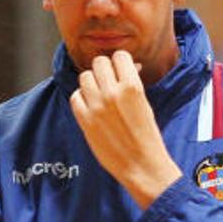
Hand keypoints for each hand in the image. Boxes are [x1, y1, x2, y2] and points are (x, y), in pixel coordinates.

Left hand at [70, 51, 181, 209]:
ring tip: (99, 91)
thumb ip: (132, 84)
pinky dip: (81, 97)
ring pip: (84, 76)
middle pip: (99, 63)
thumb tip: (128, 67)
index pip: (119, 56)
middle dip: (105, 69)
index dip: (120, 62)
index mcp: (132, 87)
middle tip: (109, 79)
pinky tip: (90, 104)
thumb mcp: (145, 104)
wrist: (142, 165)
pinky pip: (75, 96)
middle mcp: (112, 93)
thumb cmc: (147, 136)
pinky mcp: (85, 120)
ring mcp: (96, 107)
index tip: (121, 69)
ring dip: (92, 81)